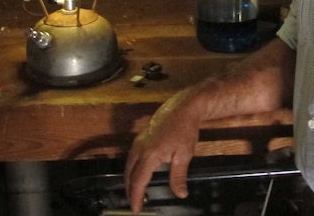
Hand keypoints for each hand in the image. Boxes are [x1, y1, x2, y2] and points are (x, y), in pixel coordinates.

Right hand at [124, 93, 201, 212]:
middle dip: (130, 191)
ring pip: (128, 166)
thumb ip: (179, 176)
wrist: (183, 107)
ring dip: (130, 181)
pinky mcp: (140, 138)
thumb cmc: (184, 129)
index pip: (138, 181)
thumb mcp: (184, 155)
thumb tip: (181, 194)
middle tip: (136, 205)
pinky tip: (138, 175)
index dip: (136, 197)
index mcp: (149, 155)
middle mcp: (139, 148)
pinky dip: (132, 170)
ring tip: (136, 194)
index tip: (136, 210)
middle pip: (129, 175)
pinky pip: (131, 158)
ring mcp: (138, 142)